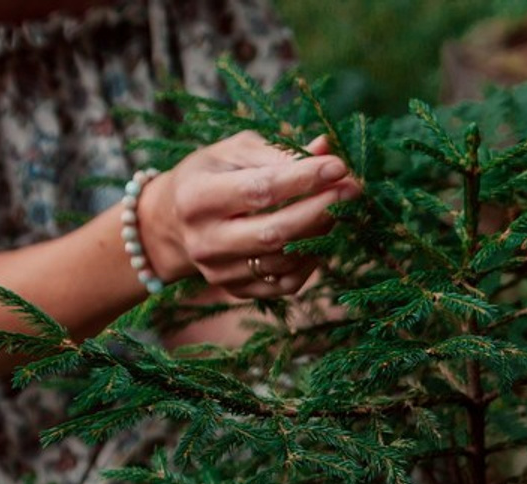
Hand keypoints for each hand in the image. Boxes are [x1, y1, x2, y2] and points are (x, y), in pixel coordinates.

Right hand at [137, 132, 361, 300]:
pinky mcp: (237, 291)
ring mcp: (220, 272)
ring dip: (321, 233)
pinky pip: (286, 282)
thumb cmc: (211, 176)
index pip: (260, 190)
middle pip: (275, 232)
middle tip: (352, 190)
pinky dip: (311, 260)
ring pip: (285, 259)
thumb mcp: (234, 152)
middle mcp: (205, 240)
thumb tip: (327, 149)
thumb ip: (279, 152)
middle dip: (320, 210)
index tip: (338, 166)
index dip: (303, 179)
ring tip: (340, 208)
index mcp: (196, 196)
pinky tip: (322, 237)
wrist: (174, 223)